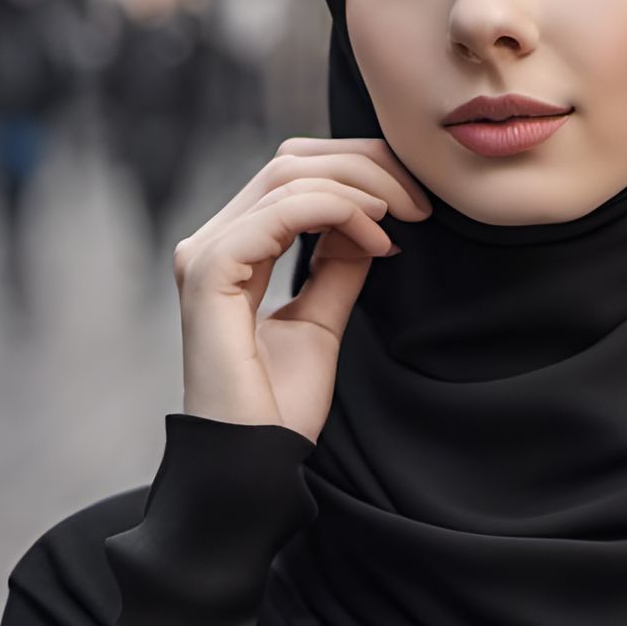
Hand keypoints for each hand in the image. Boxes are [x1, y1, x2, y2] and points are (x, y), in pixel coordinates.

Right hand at [172, 137, 432, 442]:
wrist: (254, 463)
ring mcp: (205, 254)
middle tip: (420, 201)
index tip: (415, 204)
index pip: (292, 175)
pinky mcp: (211, 271)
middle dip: (366, 165)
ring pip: (289, 176)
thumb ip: (337, 264)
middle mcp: (211, 244)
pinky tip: (377, 239)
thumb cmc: (278, 408)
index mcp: (231, 250)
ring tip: (403, 218)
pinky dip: (338, 211)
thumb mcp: (322, 320)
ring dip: (361, 187)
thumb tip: (369, 218)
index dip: (357, 170)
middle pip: (291, 162)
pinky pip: (282, 211)